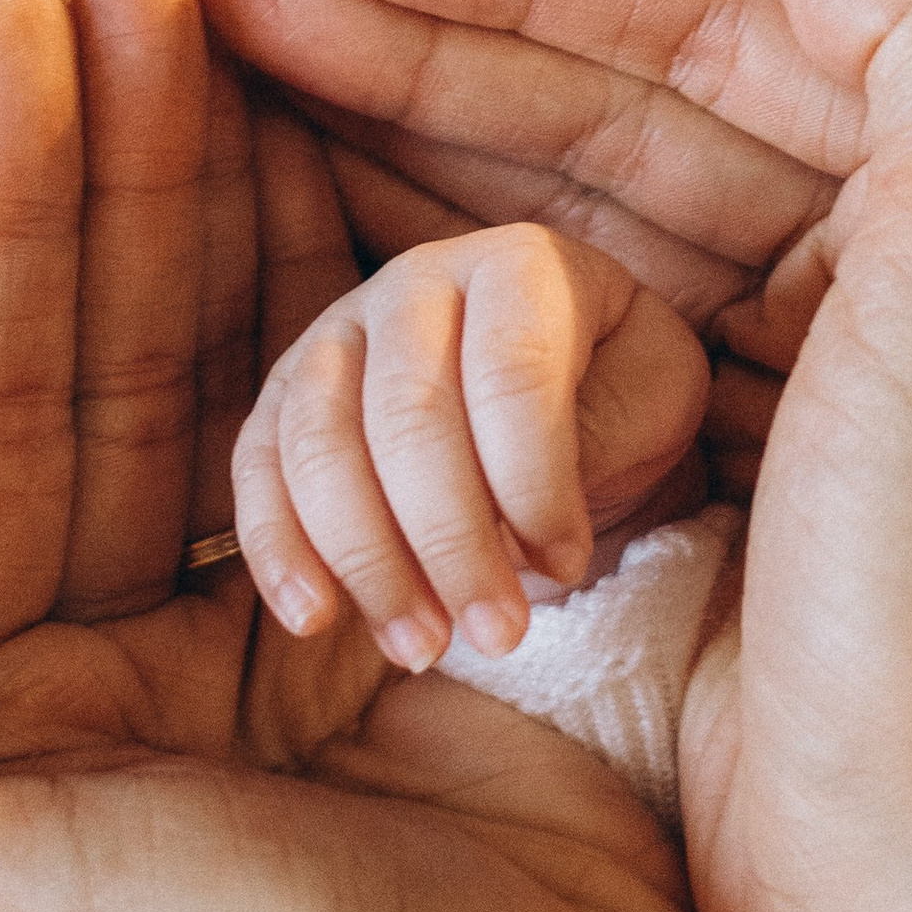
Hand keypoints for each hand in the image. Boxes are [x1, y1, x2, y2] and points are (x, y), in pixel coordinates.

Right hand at [197, 0, 911, 911]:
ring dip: (410, 130)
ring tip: (238, 64)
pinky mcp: (730, 495)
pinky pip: (564, 336)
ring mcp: (818, 381)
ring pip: (586, 204)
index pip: (733, 13)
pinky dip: (442, 278)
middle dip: (427, 27)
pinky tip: (315, 216)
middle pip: (641, 99)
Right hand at [234, 223, 708, 670]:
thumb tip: (531, 525)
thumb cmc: (617, 386)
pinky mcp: (286, 393)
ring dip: (369, 561)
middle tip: (498, 637)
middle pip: (409, 415)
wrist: (562, 379)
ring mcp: (337, 332)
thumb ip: (605, 435)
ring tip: (421, 647)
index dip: (535, 481)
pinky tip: (313, 618)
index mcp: (518, 264)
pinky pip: (258, 467)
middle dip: (452, 543)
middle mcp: (414, 282)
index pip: (511, 373)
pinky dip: (278, 548)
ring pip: (323, 444)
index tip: (568, 565)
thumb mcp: (654, 393)